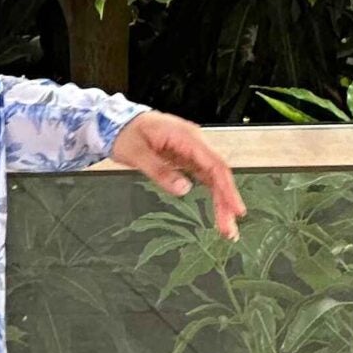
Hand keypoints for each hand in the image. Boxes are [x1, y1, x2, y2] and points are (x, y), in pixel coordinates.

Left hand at [108, 111, 245, 241]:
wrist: (117, 123)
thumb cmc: (126, 132)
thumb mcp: (137, 153)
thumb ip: (160, 171)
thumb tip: (183, 189)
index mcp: (186, 136)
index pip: (215, 165)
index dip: (227, 189)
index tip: (235, 209)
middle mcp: (194, 143)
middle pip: (218, 175)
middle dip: (226, 202)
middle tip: (229, 230)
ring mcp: (192, 152)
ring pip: (214, 179)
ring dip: (221, 202)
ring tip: (226, 227)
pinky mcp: (187, 160)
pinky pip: (205, 179)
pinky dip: (212, 196)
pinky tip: (217, 211)